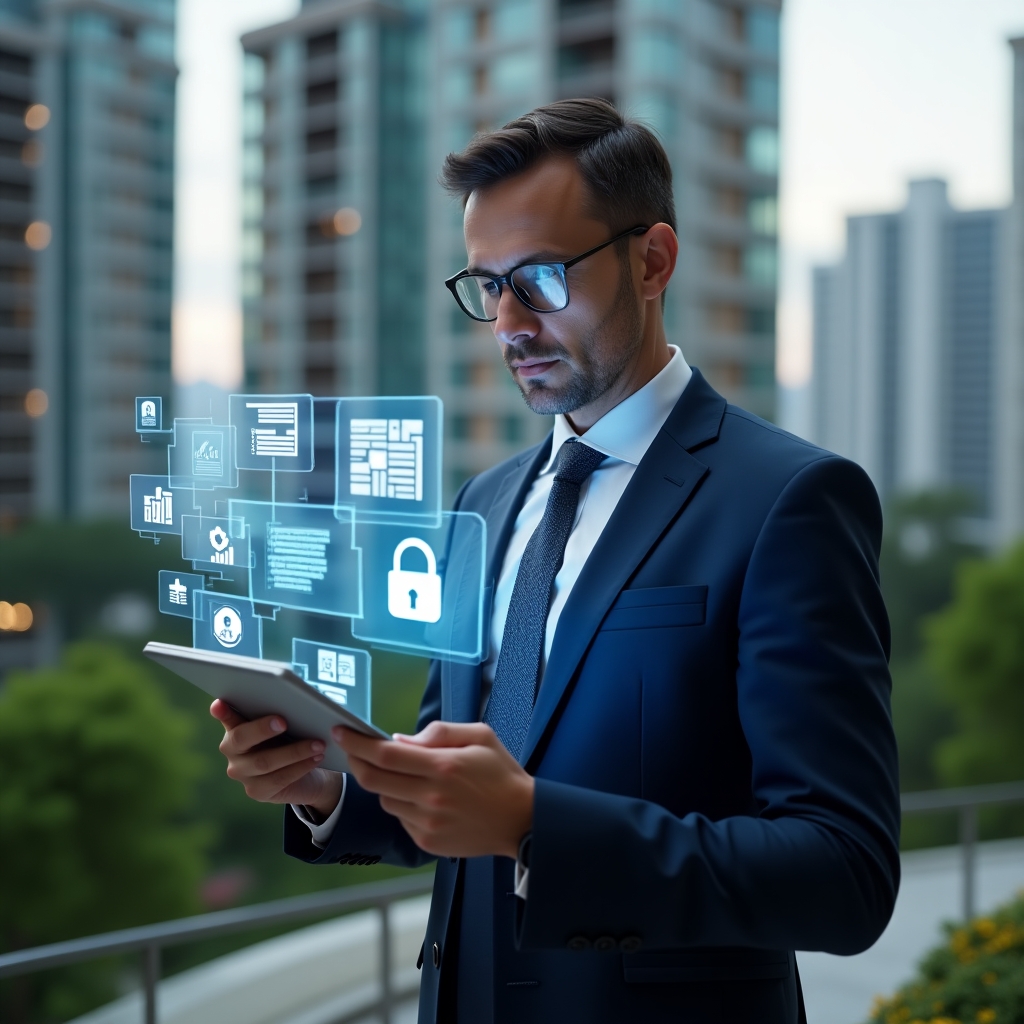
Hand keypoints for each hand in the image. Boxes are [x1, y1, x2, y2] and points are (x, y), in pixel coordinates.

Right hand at [211, 699, 342, 816]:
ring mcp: (241, 773)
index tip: (220, 704)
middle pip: (240, 739)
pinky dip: (300, 767)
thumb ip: (280, 711)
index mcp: (235, 726)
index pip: (227, 716)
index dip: (222, 711)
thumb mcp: (286, 723)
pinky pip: (279, 779)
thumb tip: (291, 701)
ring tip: (318, 743)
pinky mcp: (257, 791)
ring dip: (295, 751)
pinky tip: (316, 758)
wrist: (307, 772)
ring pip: (264, 762)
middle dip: (261, 729)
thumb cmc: (293, 737)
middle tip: (283, 721)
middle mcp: (232, 750)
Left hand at [336, 721, 533, 859]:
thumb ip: (439, 732)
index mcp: (443, 767)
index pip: (385, 754)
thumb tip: (400, 740)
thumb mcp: (479, 736)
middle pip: (374, 779)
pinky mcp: (427, 841)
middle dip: (356, 761)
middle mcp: (431, 797)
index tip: (341, 731)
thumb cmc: (501, 774)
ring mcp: (427, 823)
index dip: (357, 742)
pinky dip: (401, 803)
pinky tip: (420, 796)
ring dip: (382, 783)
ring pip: (384, 800)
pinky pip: (400, 818)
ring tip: (401, 773)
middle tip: (353, 748)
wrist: (521, 820)